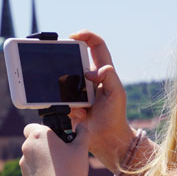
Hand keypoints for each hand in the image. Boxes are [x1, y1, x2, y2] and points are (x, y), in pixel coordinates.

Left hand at [20, 122, 90, 175]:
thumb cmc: (72, 171)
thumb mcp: (81, 148)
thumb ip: (82, 132)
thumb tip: (81, 126)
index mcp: (39, 136)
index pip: (31, 126)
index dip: (42, 131)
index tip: (54, 138)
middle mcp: (27, 148)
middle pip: (33, 142)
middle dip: (44, 146)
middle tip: (60, 153)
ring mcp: (24, 164)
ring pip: (32, 157)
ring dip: (41, 159)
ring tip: (58, 168)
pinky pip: (32, 170)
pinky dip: (40, 172)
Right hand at [67, 31, 133, 171]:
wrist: (107, 139)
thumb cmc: (115, 115)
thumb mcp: (117, 93)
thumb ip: (109, 76)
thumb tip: (90, 72)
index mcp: (102, 71)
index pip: (96, 45)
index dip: (86, 36)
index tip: (74, 37)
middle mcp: (89, 78)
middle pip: (74, 59)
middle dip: (66, 59)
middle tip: (60, 62)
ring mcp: (78, 90)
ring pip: (63, 77)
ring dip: (64, 84)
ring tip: (74, 96)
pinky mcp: (69, 102)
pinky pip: (59, 97)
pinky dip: (64, 102)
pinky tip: (76, 111)